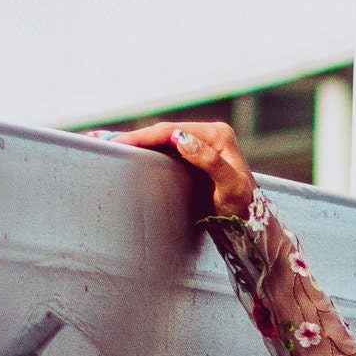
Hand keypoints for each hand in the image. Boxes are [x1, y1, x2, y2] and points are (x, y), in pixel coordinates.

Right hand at [98, 116, 254, 219]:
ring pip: (163, 140)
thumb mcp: (228, 185)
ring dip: (137, 142)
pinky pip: (167, 150)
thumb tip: (179, 138)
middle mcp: (210, 134)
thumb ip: (206, 160)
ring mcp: (204, 144)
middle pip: (164, 132)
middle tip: (101, 139)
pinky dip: (147, 150)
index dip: (144, 136)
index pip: (172, 131)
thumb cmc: (244, 208)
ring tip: (106, 141)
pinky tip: (128, 151)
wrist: (255, 224)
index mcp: (217, 135)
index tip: (119, 142)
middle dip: (134, 137)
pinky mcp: (197, 156)